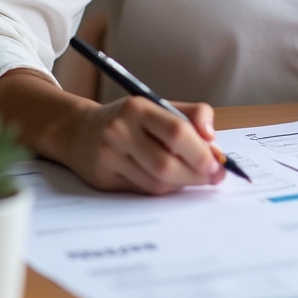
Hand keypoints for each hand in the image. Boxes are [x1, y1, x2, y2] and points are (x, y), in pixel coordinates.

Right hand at [64, 95, 225, 195]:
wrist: (78, 130)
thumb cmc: (128, 118)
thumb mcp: (157, 106)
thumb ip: (191, 116)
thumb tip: (213, 140)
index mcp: (138, 107)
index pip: (176, 131)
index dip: (201, 151)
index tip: (218, 161)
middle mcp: (120, 131)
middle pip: (167, 163)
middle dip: (196, 174)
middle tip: (214, 176)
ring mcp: (109, 157)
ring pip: (156, 182)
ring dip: (183, 184)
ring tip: (197, 178)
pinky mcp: (103, 179)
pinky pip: (143, 191)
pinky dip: (164, 189)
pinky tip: (174, 182)